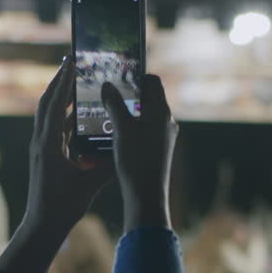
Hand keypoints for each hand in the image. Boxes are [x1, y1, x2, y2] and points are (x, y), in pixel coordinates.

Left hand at [19, 58, 115, 235]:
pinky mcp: (44, 155)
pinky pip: (54, 128)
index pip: (55, 105)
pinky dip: (65, 116)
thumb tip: (126, 147)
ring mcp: (41, 148)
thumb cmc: (63, 206)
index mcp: (48, 144)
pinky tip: (78, 113)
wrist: (42, 225)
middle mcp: (41, 142)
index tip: (71, 61)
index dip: (64, 82)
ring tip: (77, 82)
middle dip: (59, 81)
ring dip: (61, 97)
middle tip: (72, 62)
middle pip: (47, 102)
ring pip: (49, 114)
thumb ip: (108, 165)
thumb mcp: (90, 184)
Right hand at [102, 75, 177, 230]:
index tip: (117, 75)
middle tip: (107, 93)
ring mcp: (163, 136)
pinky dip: (129, 128)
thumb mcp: (121, 130)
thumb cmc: (136, 161)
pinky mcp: (158, 150)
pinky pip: (144, 131)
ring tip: (105, 115)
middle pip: (148, 98)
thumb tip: (107, 85)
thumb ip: (114, 104)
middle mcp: (166, 122)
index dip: (135, 75)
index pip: (152, 81)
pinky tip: (113, 135)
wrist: (146, 197)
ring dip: (126, 112)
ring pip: (144, 115)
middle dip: (128, 94)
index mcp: (160, 112)